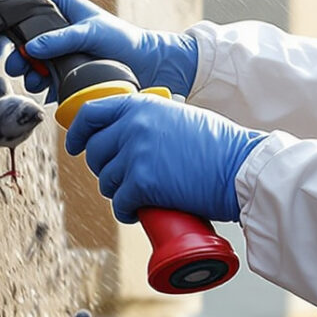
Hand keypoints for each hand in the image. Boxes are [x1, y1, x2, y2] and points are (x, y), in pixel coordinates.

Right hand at [0, 0, 198, 100]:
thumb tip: (31, 49)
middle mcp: (53, 24)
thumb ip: (61, 38)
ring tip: (33, 76)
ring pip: (21, 56)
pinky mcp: (57, 70)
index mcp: (59, 4)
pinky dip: (38, 84)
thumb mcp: (92, 33)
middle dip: (3, 42)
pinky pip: (36, 77)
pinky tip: (49, 88)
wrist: (144, 67)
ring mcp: (53, 48)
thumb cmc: (122, 41)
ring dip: (20, 68)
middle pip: (13, 28)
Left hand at [62, 92, 263, 224]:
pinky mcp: (142, 183)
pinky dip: (128, 212)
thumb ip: (150, 120)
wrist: (241, 167)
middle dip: (106, 171)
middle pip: (96, 154)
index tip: (75, 147)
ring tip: (141, 196)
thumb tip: (126, 138)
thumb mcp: (179, 117)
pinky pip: (120, 204)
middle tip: (126, 181)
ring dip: (120, 193)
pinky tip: (141, 212)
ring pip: (107, 182)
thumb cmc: (220, 146)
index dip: (78, 133)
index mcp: (141, 105)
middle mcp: (133, 125)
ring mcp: (135, 153)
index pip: (91, 114)